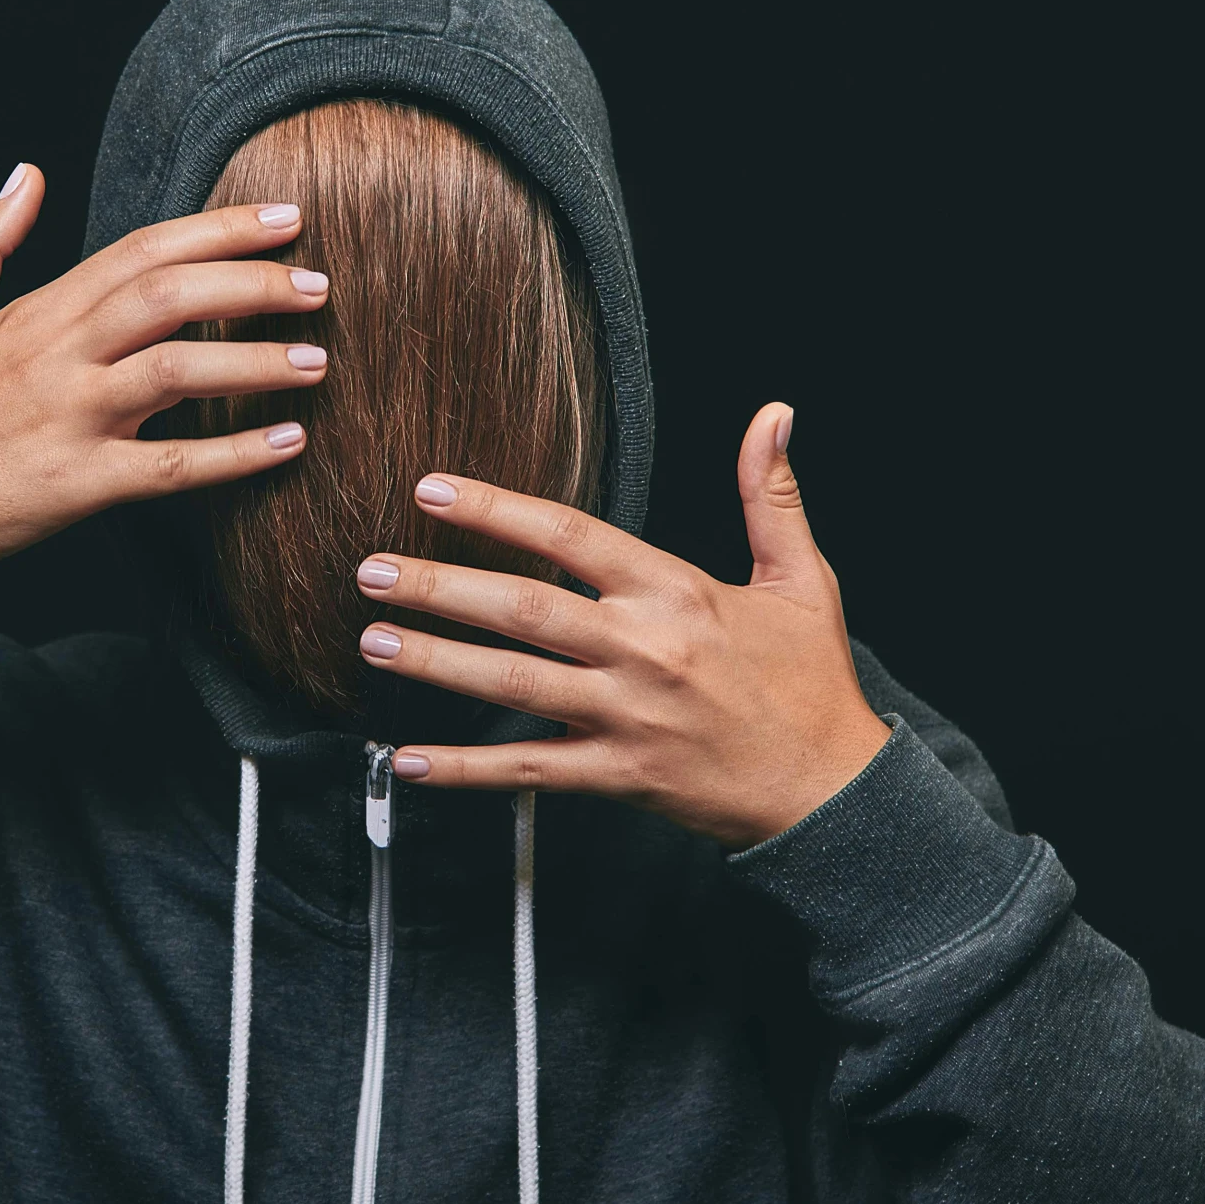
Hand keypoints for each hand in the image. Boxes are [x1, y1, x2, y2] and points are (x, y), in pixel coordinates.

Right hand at [0, 164, 330, 590]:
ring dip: (254, 361)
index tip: (284, 218)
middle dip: (251, 281)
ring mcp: (67, 419)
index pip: (141, 251)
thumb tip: (23, 174)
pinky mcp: (76, 486)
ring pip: (176, 372)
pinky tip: (286, 444)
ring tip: (316, 360)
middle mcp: (56, 357)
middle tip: (319, 282)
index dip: (218, 229)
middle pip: (168, 295)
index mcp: (36, 314)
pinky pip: (169, 467)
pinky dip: (232, 456)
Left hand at [354, 404, 890, 848]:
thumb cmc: (812, 682)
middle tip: (370, 571)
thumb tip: (774, 413)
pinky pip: (527, 772)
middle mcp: (643, 650)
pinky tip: (408, 761)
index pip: (570, 537)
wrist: (834, 789)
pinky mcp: (619, 776)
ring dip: (437, 662)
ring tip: (373, 642)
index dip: (496, 509)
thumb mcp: (803, 577)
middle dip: (440, 587)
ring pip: (512, 685)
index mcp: (676, 593)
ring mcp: (626, 717)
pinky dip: (465, 770)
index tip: (432, 489)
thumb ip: (770, 494)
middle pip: (523, 609)